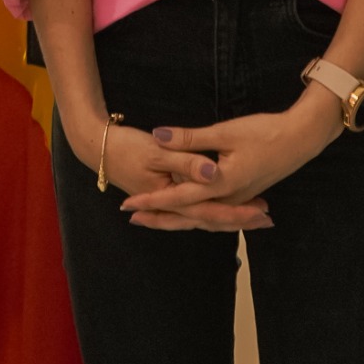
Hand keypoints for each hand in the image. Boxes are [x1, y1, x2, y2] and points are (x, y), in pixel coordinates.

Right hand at [70, 115, 268, 231]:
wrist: (95, 144)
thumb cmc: (125, 143)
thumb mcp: (158, 149)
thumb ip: (187, 159)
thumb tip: (213, 171)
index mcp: (172, 195)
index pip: (211, 210)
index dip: (238, 212)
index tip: (262, 213)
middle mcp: (172, 203)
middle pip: (209, 217)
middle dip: (238, 220)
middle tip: (268, 219)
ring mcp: (168, 199)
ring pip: (203, 215)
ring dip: (228, 217)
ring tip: (256, 215)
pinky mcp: (165, 192)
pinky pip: (194, 207)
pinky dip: (212, 209)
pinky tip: (224, 204)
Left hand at [113, 92, 344, 230]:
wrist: (302, 139)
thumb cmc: (266, 132)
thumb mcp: (225, 132)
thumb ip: (190, 138)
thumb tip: (158, 136)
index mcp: (221, 186)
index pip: (177, 198)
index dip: (151, 201)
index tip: (127, 205)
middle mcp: (228, 199)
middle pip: (187, 215)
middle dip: (159, 217)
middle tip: (132, 217)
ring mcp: (237, 200)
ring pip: (200, 216)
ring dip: (176, 217)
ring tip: (154, 217)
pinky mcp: (244, 195)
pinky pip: (214, 211)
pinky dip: (196, 214)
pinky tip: (190, 210)